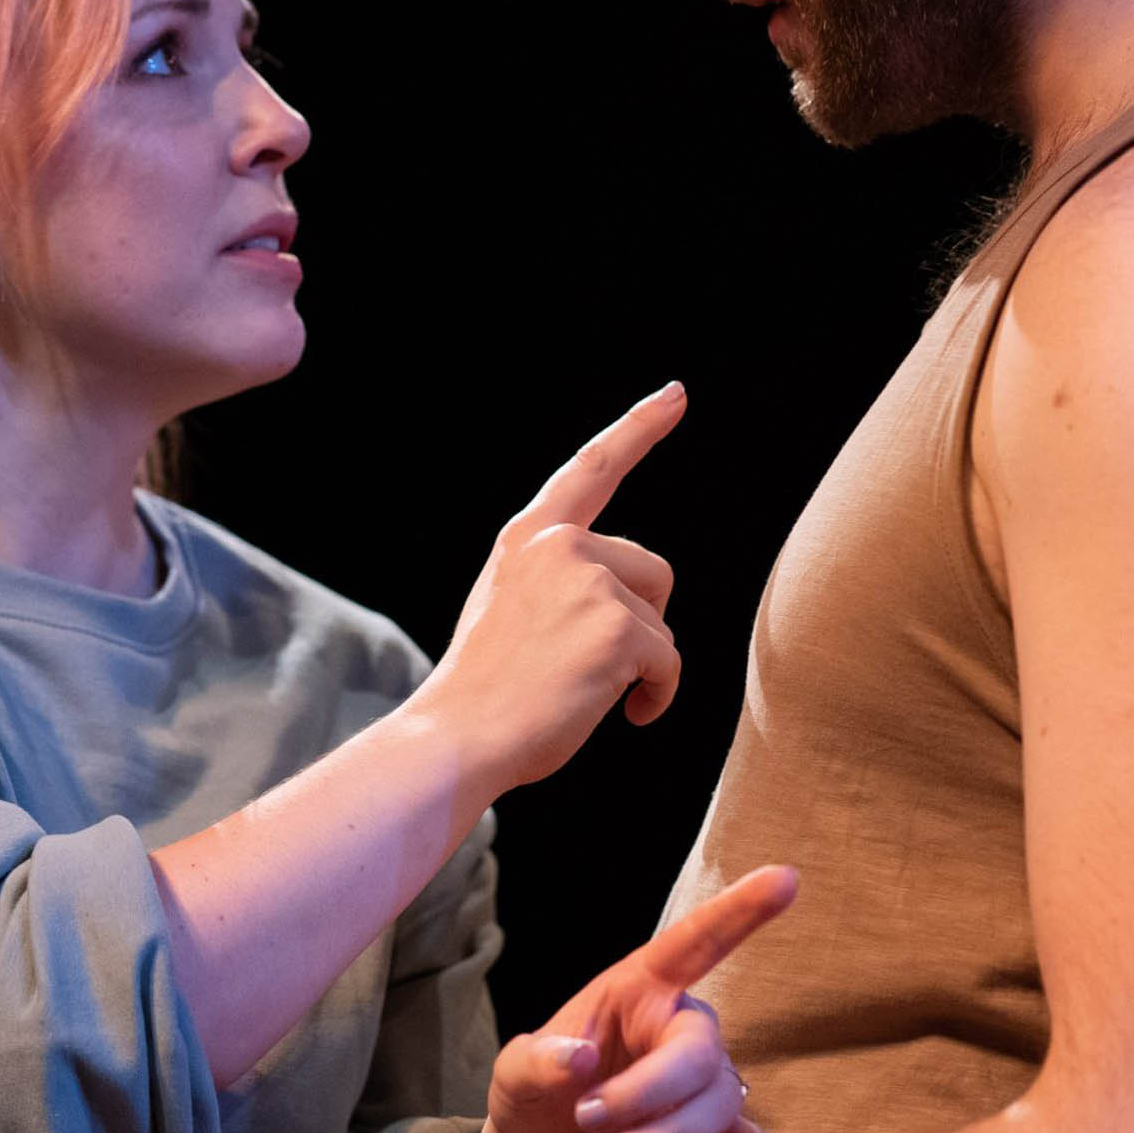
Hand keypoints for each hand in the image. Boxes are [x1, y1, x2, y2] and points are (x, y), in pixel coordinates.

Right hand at [417, 383, 687, 792]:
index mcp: (528, 538)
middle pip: (652, 572)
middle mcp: (558, 545)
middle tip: (590, 669)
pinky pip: (669, 661)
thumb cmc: (487, 692)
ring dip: (643, 665)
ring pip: (659, 622)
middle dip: (642, 623)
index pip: (593, 468)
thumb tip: (629, 600)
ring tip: (587, 694)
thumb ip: (561, 582)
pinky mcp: (617, 627)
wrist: (458, 738)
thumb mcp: (512, 608)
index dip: (638, 428)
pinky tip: (625, 715)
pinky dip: (658, 695)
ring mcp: (588, 581)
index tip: (675, 394)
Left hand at [441, 866, 799, 1132]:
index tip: (785, 877)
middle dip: (648, 1090)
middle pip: (696, 1048)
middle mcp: (679, 1028)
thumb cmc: (533, 1100)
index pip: (694, 943)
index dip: (739, 910)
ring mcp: (701, 1084)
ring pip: (715, 1100)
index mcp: (638, 989)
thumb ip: (539, 1061)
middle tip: (590, 1119)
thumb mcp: (514, 1074)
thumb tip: (580, 1058)